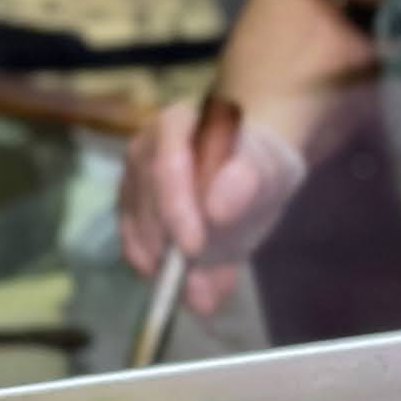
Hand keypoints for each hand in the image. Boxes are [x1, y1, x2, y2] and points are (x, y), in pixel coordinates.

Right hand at [119, 101, 306, 316]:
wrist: (250, 176)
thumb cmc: (260, 167)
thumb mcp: (271, 171)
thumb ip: (249, 183)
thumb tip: (217, 210)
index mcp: (179, 122)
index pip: (167, 164)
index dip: (177, 208)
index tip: (194, 248)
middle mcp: (145, 145)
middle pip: (144, 197)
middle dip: (167, 240)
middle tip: (196, 275)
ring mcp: (132, 176)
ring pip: (133, 220)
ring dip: (159, 255)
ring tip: (195, 278)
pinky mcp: (129, 206)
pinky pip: (130, 237)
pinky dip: (149, 261)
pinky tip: (174, 276)